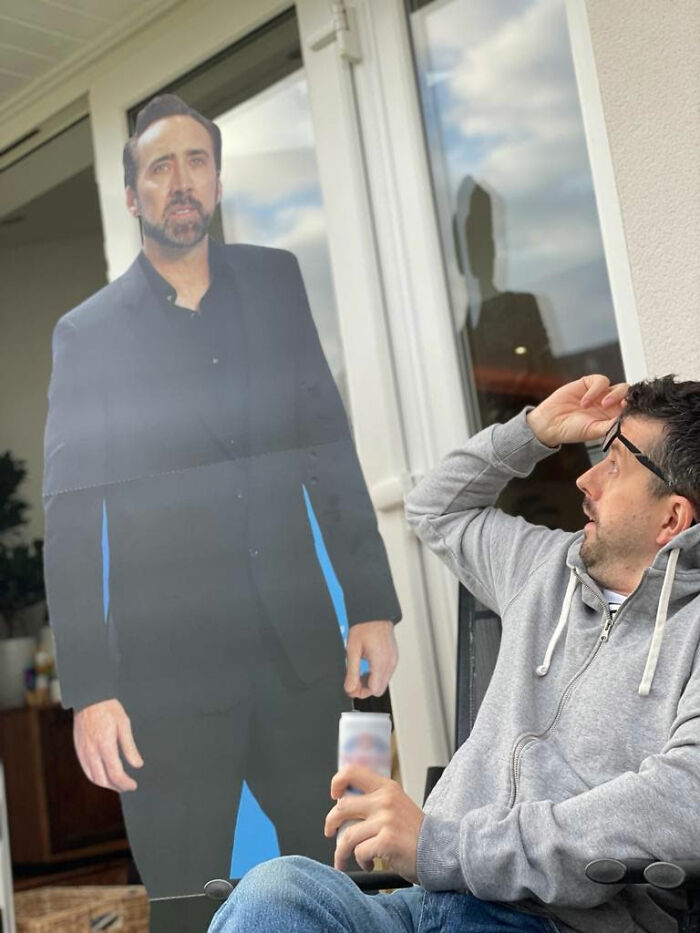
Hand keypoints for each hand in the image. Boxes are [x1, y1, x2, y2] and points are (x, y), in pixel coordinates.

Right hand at [73, 698, 143, 792]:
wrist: (89, 698)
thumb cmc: (108, 708)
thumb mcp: (124, 724)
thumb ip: (130, 747)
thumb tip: (137, 765)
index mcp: (105, 745)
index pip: (115, 774)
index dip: (125, 783)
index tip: (133, 785)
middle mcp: (92, 752)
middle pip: (103, 780)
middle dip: (116, 787)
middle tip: (127, 786)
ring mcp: (83, 752)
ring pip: (93, 778)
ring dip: (106, 784)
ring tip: (117, 784)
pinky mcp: (78, 750)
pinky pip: (86, 770)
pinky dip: (96, 777)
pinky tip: (104, 775)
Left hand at [325, 765, 422, 881]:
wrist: (440, 851)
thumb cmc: (416, 832)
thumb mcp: (397, 805)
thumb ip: (376, 801)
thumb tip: (346, 806)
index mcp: (387, 788)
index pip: (353, 772)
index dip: (337, 782)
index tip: (334, 795)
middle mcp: (385, 800)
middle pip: (342, 806)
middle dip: (330, 822)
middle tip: (330, 832)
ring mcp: (386, 820)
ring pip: (347, 835)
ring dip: (341, 851)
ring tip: (344, 858)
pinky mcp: (386, 841)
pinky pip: (359, 852)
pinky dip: (360, 862)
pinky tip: (369, 864)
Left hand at [344, 620, 397, 698]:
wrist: (374, 615)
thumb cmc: (365, 627)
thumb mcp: (353, 650)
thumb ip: (352, 672)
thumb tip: (350, 688)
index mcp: (381, 662)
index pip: (373, 689)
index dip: (361, 692)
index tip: (352, 688)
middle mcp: (390, 663)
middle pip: (380, 689)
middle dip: (366, 689)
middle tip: (354, 682)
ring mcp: (394, 660)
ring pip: (384, 682)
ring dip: (371, 682)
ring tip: (360, 673)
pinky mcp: (394, 657)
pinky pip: (387, 673)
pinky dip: (377, 675)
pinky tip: (368, 668)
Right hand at [526, 374, 628, 447]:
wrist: (550, 423)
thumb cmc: (571, 430)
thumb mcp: (594, 431)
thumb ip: (611, 427)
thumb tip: (627, 423)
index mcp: (613, 417)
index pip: (631, 409)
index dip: (634, 408)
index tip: (631, 412)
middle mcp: (609, 405)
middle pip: (629, 395)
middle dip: (627, 398)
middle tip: (622, 405)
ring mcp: (600, 393)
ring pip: (618, 387)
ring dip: (614, 394)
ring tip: (602, 404)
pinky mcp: (589, 384)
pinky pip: (601, 381)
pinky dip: (596, 390)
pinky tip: (585, 401)